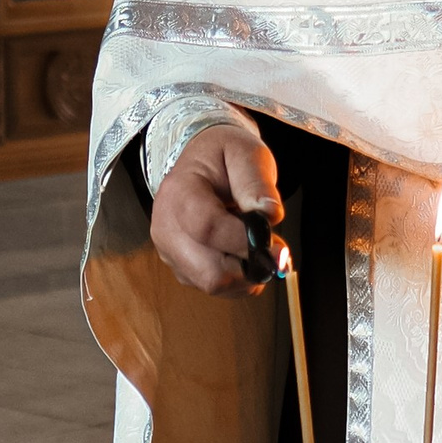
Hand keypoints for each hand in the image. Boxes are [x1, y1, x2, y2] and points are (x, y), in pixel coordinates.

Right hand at [151, 124, 280, 296]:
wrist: (201, 163)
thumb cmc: (223, 157)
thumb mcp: (246, 154)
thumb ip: (257, 183)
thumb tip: (269, 215)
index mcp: (179, 192)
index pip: (208, 228)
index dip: (244, 241)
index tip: (275, 242)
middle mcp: (166, 227)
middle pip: (208, 271)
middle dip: (249, 265)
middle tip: (273, 247)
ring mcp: (169, 251)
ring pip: (213, 284)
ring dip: (246, 273)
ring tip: (254, 244)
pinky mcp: (180, 267)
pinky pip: (215, 287)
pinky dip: (237, 278)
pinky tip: (242, 252)